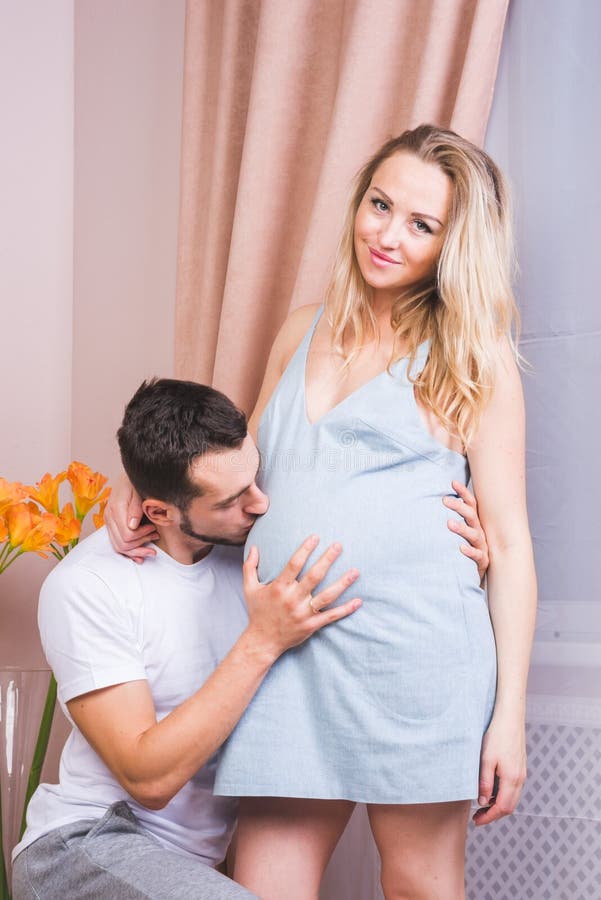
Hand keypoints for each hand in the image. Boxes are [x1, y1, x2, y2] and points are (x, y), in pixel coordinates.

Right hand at [104, 472, 157, 562]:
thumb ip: (136, 507)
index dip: (143, 535)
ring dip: (136, 551)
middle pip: (122, 544)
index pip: (128, 535)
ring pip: (119, 547)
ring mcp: (109, 522)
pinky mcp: (111, 525)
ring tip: (151, 549)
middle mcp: (109, 517)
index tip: (154, 529)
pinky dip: (128, 552)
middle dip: (141, 545)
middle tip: (155, 536)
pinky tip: (139, 556)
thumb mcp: (138, 490)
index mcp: (116, 509)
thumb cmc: (135, 482)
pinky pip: (116, 544)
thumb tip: (132, 526)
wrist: (128, 475)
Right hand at [243, 536, 360, 659]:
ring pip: (327, 596)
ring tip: (355, 571)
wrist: (262, 641)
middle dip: (328, 559)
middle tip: (339, 546)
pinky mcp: (312, 625)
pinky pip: (331, 616)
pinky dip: (346, 609)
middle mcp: (293, 599)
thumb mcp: (249, 588)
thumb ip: (250, 567)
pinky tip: (358, 601)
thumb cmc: (258, 612)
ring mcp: (304, 613)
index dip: (305, 549)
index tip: (316, 537)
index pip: (294, 564)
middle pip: (314, 576)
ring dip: (343, 583)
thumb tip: (254, 547)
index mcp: (279, 588)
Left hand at [444, 480, 488, 582]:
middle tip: (444, 500)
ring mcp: (483, 546)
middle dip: (459, 507)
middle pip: (472, 516)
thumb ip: (454, 518)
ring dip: (462, 529)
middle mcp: (480, 532)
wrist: (476, 574)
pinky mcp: (483, 562)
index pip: (471, 505)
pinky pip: (477, 555)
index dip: (463, 493)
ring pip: (475, 535)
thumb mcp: (463, 532)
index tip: (452, 482)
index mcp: (475, 523)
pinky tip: (460, 548)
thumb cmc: (468, 549)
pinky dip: (469, 551)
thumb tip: (438, 500)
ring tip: (449, 523)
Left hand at [472, 713, 526, 825]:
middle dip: (494, 814)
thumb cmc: (496, 736)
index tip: (476, 821)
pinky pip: (514, 788)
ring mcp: (522, 773)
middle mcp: (520, 778)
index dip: (489, 817)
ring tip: (482, 805)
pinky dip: (503, 795)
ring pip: (512, 798)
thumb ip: (485, 783)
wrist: (510, 717)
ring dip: (499, 805)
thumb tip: (483, 802)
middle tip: (478, 817)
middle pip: (510, 807)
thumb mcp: (486, 759)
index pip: (502, 808)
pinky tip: (491, 791)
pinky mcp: (521, 767)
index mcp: (512, 778)